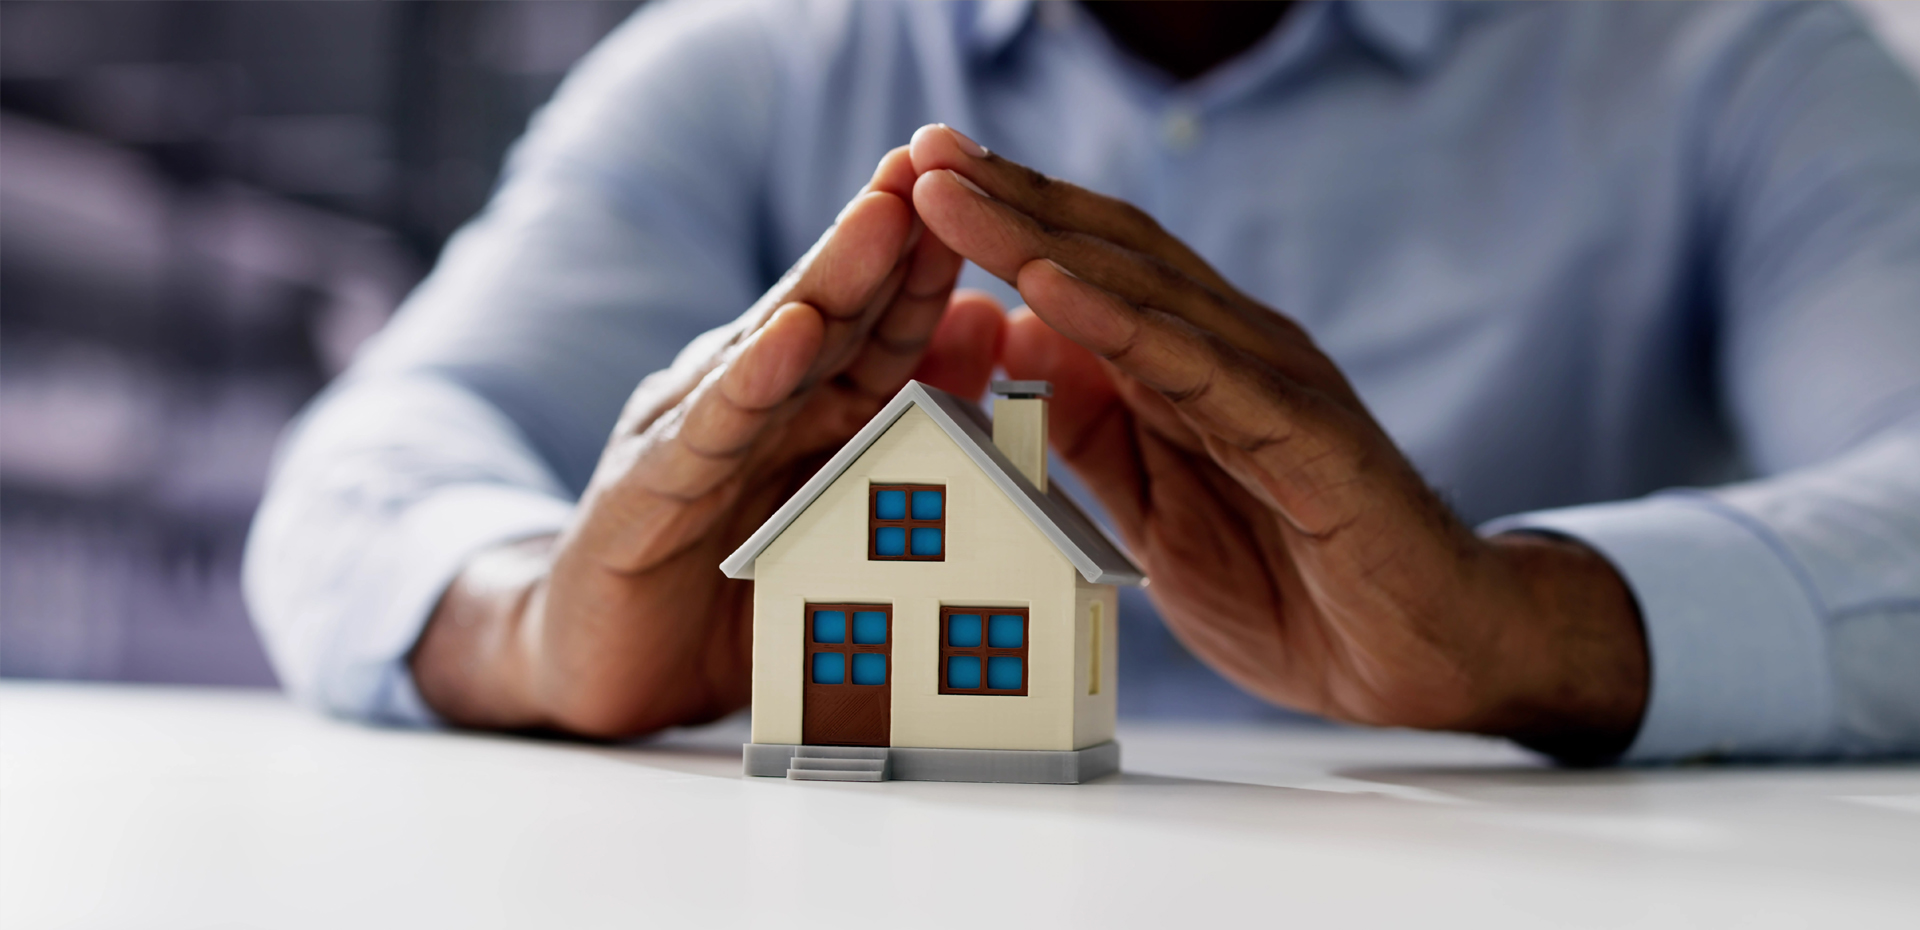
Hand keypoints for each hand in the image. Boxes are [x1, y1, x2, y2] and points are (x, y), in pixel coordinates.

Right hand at [411, 147, 1005, 736]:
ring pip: (770, 347)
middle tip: (933, 162)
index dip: (927, 261)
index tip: (987, 193)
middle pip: (829, 307)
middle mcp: (747, 401)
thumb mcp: (842, 510)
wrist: (601, 666)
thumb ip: (911, 423)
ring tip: (883, 218)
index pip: (876, 323)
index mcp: (803, 407)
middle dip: (882, 235)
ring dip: (830, 279)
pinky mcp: (646, 491)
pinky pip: (705, 432)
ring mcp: (691, 435)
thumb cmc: (734, 588)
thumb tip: (988, 327)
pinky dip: (746, 384)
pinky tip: (785, 339)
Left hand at [908, 125, 1648, 759]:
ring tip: (958, 195)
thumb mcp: (1151, 512)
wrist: (1421, 661)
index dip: (1010, 222)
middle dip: (1011, 200)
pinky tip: (1049, 288)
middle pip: (1110, 254)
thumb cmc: (1293, 588)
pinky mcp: (1308, 438)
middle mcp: (1236, 353)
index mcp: (1196, 367)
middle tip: (924, 151)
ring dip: (1042, 239)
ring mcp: (1275, 387)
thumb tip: (1015, 348)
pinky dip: (1120, 324)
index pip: (1093, 268)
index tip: (923, 183)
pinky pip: (1200, 372)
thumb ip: (1093, 432)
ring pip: (1146, 292)